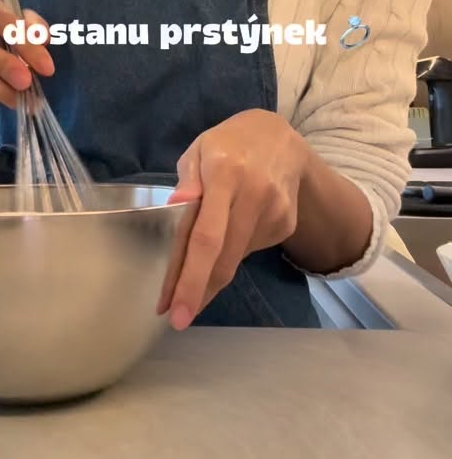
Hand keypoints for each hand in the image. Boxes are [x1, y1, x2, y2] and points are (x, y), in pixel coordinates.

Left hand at [157, 109, 308, 329]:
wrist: (282, 140)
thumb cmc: (229, 144)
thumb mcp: (200, 150)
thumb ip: (187, 182)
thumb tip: (173, 209)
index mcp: (225, 173)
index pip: (206, 236)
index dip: (189, 276)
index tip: (172, 308)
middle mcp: (254, 194)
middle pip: (224, 258)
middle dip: (199, 293)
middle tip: (178, 317)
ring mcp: (275, 212)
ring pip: (237, 259)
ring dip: (212, 276)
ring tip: (195, 279)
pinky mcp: (286, 224)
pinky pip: (250, 249)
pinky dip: (232, 252)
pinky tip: (230, 231)